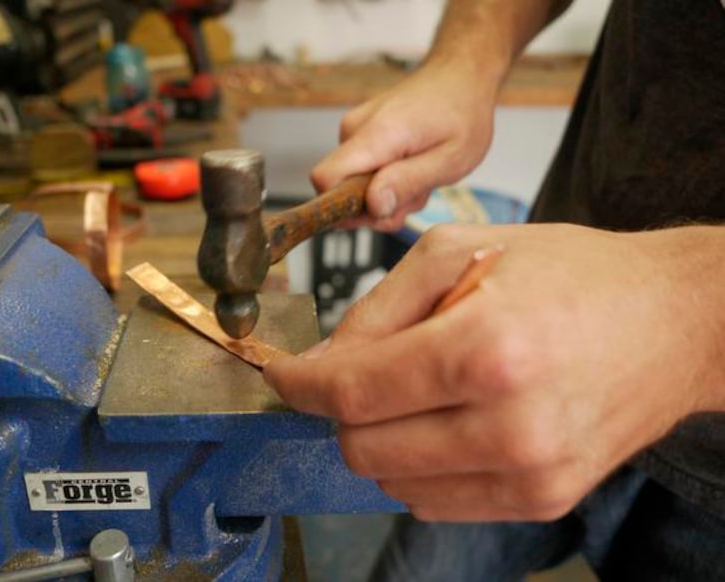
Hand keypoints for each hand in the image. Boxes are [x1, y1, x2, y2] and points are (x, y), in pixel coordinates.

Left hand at [264, 224, 724, 520]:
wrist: (673, 322)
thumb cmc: (574, 275)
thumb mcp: (462, 251)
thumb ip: (378, 309)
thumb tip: (322, 363)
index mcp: (487, 350)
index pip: (353, 393)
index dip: (302, 387)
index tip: (284, 378)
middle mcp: (510, 425)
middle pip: (364, 448)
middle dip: (342, 411)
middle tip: (362, 373)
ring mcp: (530, 474)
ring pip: (394, 483)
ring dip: (384, 438)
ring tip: (423, 389)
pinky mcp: (542, 499)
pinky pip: (437, 502)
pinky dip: (421, 465)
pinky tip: (448, 420)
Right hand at [312, 61, 497, 231]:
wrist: (460, 75)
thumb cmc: (462, 112)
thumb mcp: (451, 159)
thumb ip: (408, 183)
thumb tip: (373, 205)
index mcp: (377, 134)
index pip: (325, 179)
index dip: (345, 207)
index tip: (382, 211)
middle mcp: (355, 129)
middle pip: (339, 190)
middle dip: (376, 206)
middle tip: (417, 191)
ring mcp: (353, 130)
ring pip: (352, 185)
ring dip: (386, 193)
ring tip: (420, 175)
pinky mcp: (358, 134)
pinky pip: (360, 172)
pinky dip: (386, 180)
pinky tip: (412, 166)